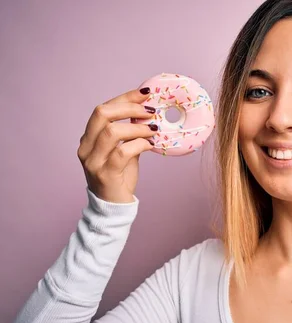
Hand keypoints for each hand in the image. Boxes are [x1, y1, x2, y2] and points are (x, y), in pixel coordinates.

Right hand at [77, 88, 156, 202]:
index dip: (125, 98)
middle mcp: (86, 147)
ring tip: (153, 129)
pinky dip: (139, 144)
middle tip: (150, 111)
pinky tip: (150, 145)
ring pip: (112, 131)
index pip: (103, 109)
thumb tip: (147, 112)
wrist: (113, 207)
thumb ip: (130, 133)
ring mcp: (93, 161)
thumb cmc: (119, 177)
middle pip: (102, 114)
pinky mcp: (105, 174)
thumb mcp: (124, 150)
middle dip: (129, 107)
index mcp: (88, 138)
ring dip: (138, 127)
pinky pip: (123, 152)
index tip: (145, 93)